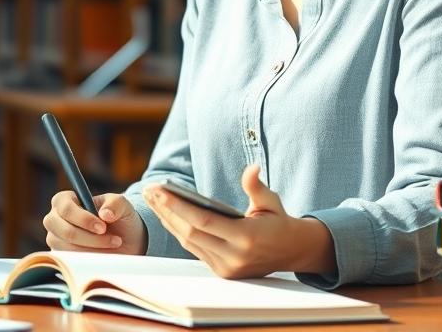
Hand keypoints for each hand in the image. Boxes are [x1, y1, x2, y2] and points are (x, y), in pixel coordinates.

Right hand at [43, 191, 147, 254]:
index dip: (83, 218)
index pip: (65, 207)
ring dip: (94, 248)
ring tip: (113, 245)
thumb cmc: (118, 217)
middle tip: (113, 239)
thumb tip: (105, 214)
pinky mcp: (61, 256)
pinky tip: (103, 254)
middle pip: (64, 230)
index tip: (102, 227)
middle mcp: (55, 219)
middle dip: (90, 237)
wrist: (124, 240)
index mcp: (65, 201)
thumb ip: (115, 204)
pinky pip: (71, 261)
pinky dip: (90, 259)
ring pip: (69, 247)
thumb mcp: (122, 205)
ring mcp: (56, 239)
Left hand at [145, 165, 335, 278]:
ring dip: (168, 220)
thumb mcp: (271, 201)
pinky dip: (178, 231)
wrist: (292, 252)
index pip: (203, 221)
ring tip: (153, 199)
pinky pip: (194, 249)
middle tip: (150, 190)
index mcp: (247, 237)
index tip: (160, 190)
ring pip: (188, 242)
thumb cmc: (278, 221)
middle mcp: (235, 257)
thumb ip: (256, 186)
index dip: (178, 206)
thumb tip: (251, 168)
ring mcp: (227, 268)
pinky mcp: (222, 272)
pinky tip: (166, 214)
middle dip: (167, 210)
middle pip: (190, 232)